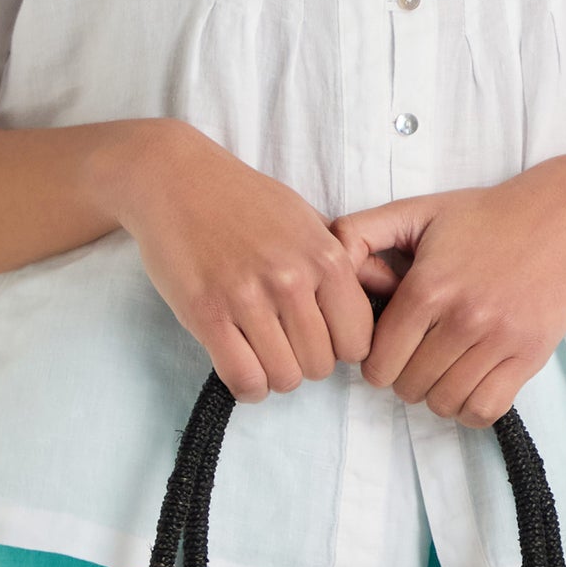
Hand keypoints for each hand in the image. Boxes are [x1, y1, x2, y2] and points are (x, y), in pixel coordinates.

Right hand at [110, 121, 374, 399]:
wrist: (175, 179)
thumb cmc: (244, 201)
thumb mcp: (308, 219)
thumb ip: (347, 259)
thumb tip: (390, 285)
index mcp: (325, 257)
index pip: (357, 341)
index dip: (340, 347)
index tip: (320, 337)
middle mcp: (292, 278)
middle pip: (321, 366)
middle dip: (304, 363)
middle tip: (284, 344)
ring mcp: (247, 297)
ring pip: (284, 378)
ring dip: (274, 376)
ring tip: (260, 353)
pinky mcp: (207, 313)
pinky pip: (244, 379)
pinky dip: (248, 387)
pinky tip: (242, 369)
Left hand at [329, 161, 565, 425]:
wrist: (561, 217)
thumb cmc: (483, 217)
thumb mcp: (416, 211)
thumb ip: (360, 232)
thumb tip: (326, 266)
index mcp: (428, 287)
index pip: (378, 361)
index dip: (374, 363)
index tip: (387, 351)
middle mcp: (463, 318)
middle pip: (408, 387)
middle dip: (404, 378)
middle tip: (416, 358)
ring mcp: (499, 340)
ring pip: (445, 403)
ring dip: (436, 395)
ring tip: (442, 371)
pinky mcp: (530, 355)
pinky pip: (485, 409)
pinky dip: (470, 409)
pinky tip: (468, 386)